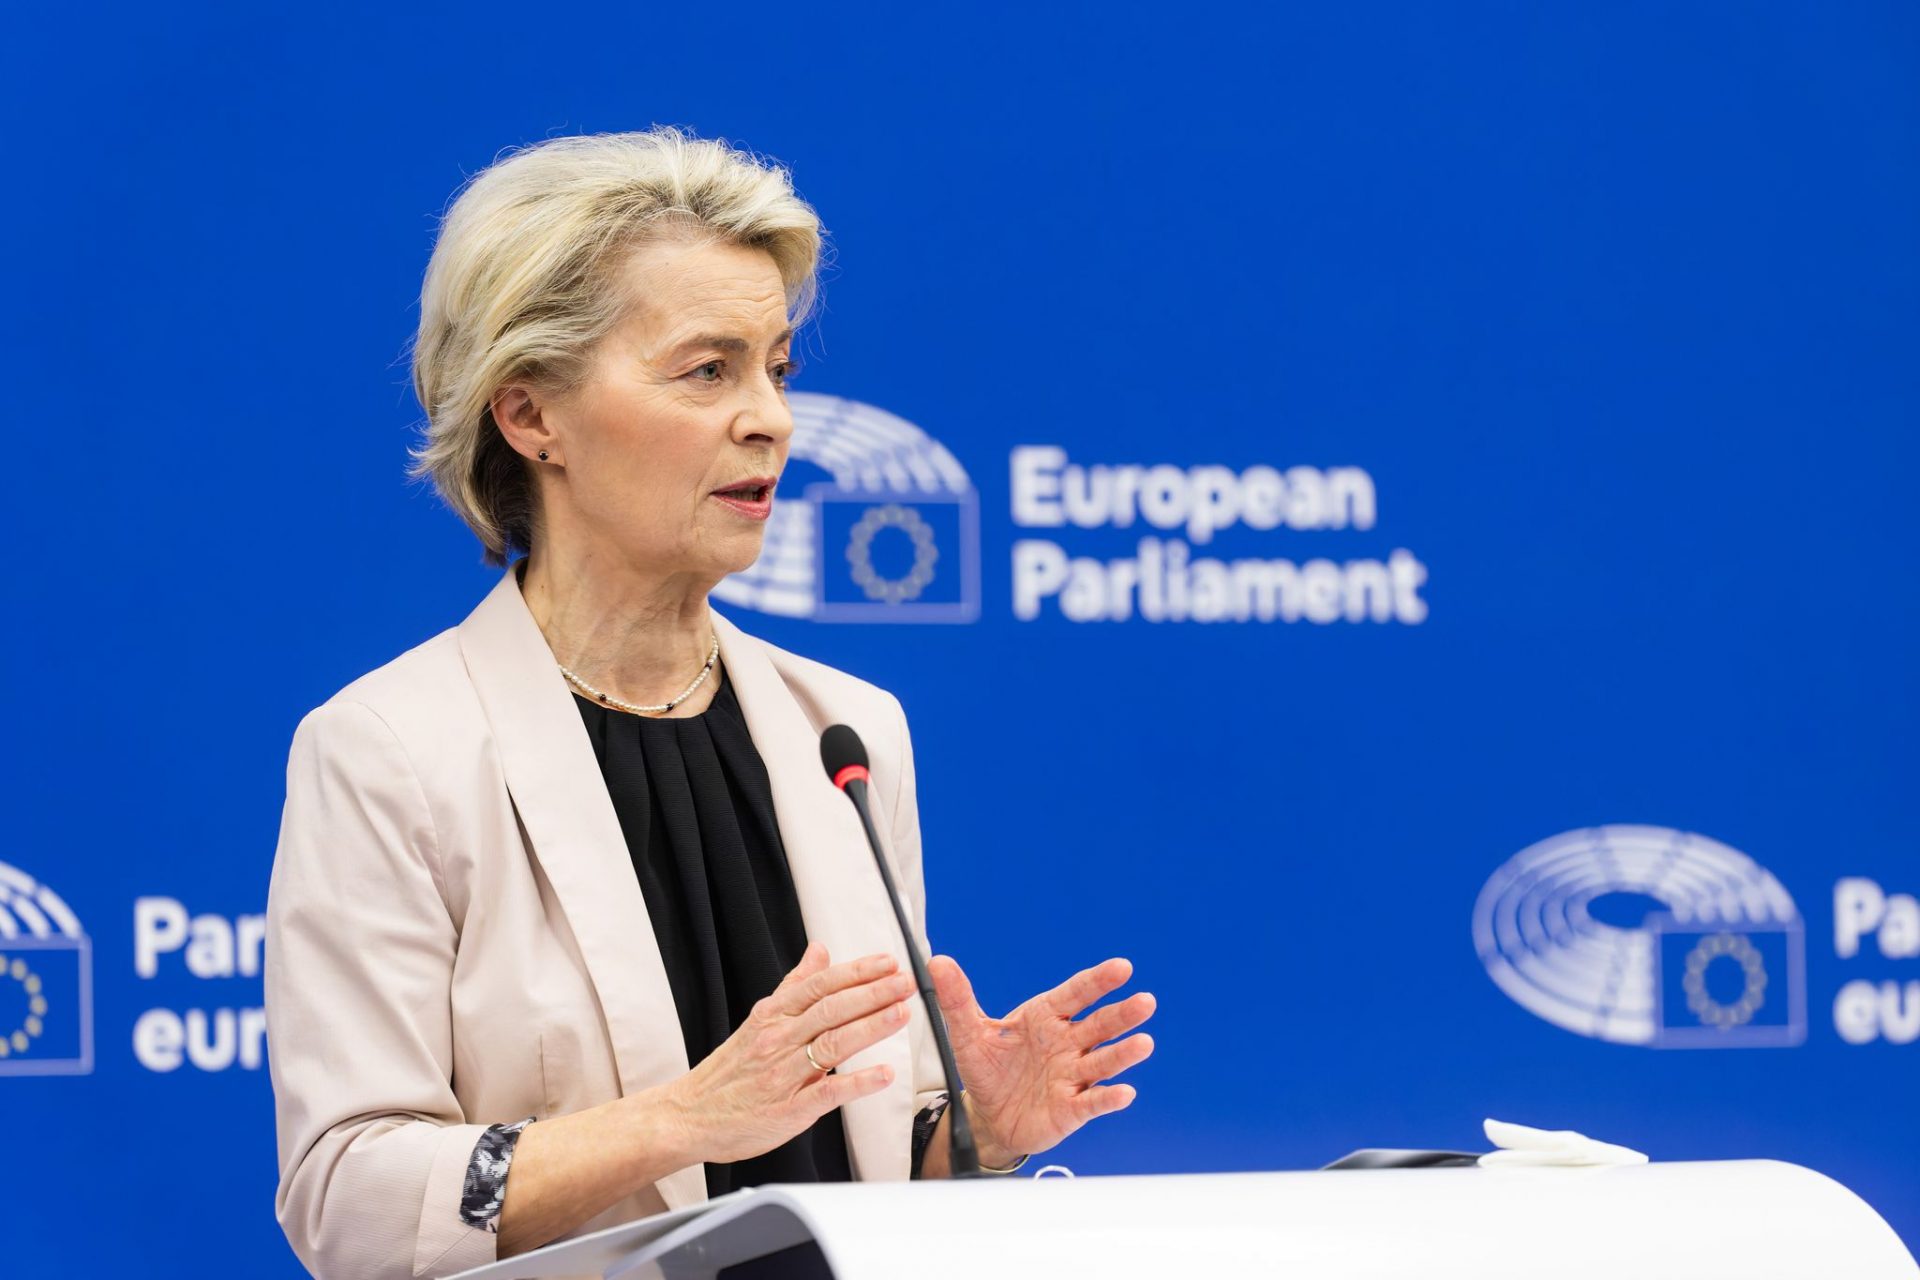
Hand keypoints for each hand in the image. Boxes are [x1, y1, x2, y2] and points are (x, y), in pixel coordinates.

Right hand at [663, 942, 913, 1165]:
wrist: (686, 1117)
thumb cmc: (727, 1072)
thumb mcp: (758, 1019)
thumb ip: (794, 986)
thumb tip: (819, 951)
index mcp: (773, 1016)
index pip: (819, 986)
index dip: (856, 972)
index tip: (888, 962)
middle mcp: (778, 1041)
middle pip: (831, 1009)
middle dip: (872, 993)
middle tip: (906, 982)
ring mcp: (782, 1075)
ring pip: (831, 1044)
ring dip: (870, 1027)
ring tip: (901, 1013)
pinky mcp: (786, 1111)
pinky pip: (826, 1093)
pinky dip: (856, 1083)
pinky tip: (884, 1075)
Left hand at [928, 954, 1155, 1164]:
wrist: (989, 1116)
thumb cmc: (989, 1069)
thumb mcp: (968, 1034)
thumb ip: (957, 999)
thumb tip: (939, 962)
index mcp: (1046, 1018)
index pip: (1076, 994)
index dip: (1099, 981)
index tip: (1122, 968)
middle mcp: (1067, 1043)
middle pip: (1099, 1025)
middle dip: (1123, 1014)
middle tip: (1146, 1001)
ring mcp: (1072, 1076)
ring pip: (1103, 1062)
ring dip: (1124, 1053)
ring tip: (1144, 1043)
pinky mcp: (1071, 1108)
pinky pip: (1093, 1102)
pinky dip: (1108, 1098)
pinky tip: (1124, 1093)